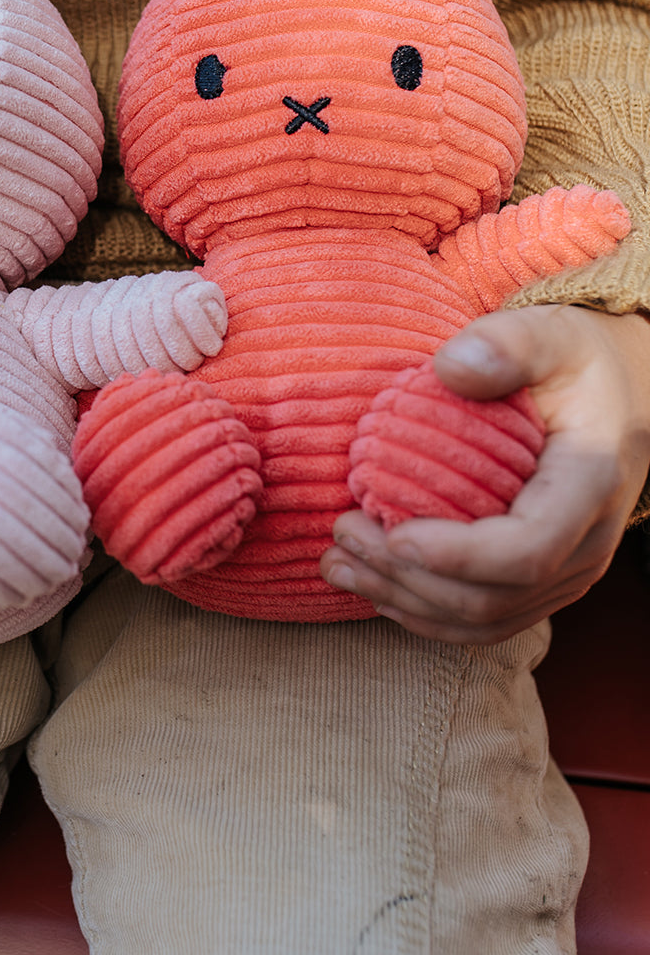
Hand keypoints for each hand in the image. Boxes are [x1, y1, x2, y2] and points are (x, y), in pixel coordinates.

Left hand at [321, 305, 649, 643]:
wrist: (617, 393)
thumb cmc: (574, 360)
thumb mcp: (549, 334)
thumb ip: (505, 344)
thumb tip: (451, 368)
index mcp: (589, 485)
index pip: (527, 549)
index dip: (455, 555)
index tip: (391, 531)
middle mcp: (586, 543)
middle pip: (493, 596)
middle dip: (406, 576)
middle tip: (341, 532)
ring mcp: (566, 571)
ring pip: (483, 619)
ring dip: (403, 600)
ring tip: (337, 563)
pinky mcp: (542, 582)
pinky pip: (484, 619)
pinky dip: (423, 612)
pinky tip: (374, 584)